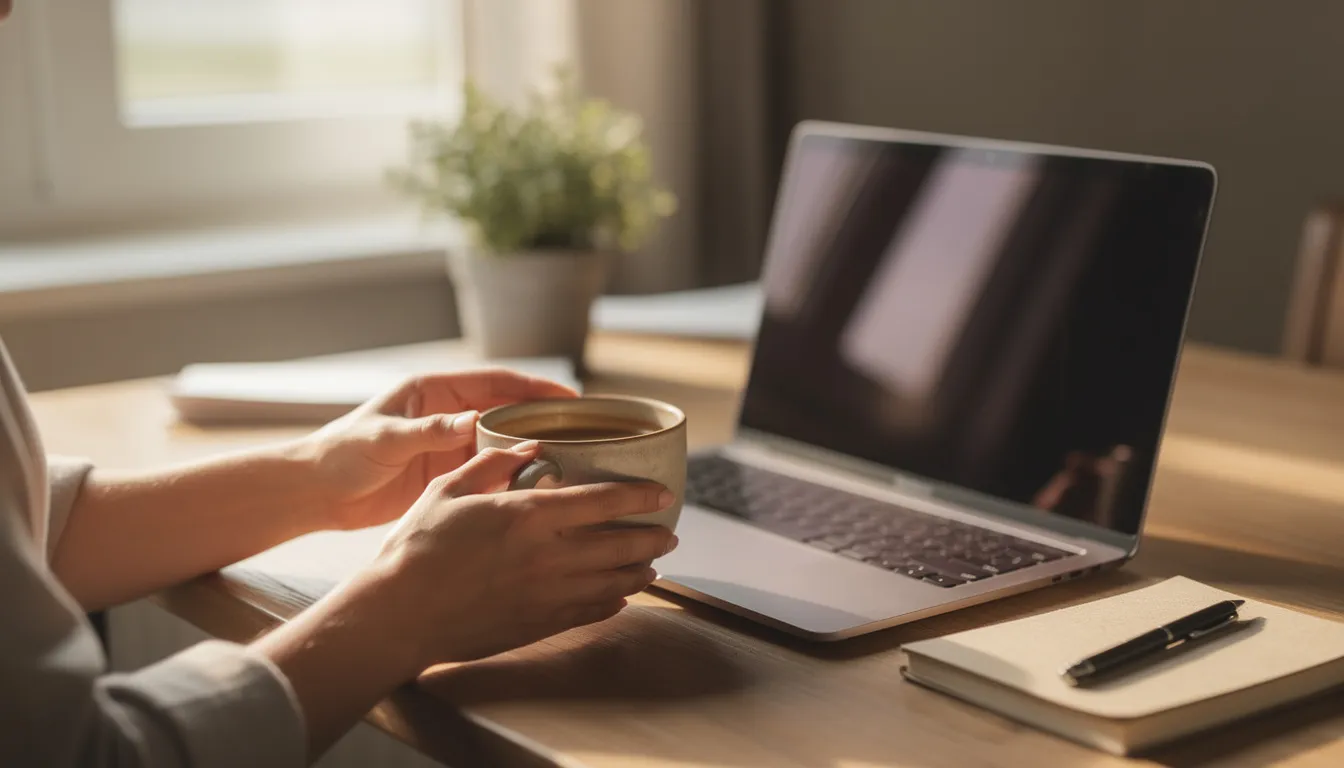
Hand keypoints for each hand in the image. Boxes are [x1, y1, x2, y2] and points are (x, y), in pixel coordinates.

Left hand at [299, 370, 576, 529]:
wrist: (315, 493)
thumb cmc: (340, 454)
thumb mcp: (385, 438)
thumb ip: (429, 430)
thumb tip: (474, 421)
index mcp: (434, 392)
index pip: (495, 383)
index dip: (534, 387)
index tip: (569, 398)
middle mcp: (448, 415)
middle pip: (508, 411)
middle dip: (544, 418)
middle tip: (585, 432)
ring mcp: (449, 446)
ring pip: (503, 443)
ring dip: (533, 449)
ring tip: (573, 461)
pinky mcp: (447, 476)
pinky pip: (489, 472)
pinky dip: (513, 477)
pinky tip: (539, 488)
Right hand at [374, 441, 678, 665]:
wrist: (397, 615)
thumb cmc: (415, 549)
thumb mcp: (447, 490)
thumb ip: (492, 464)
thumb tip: (530, 445)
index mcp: (527, 516)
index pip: (601, 501)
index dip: (639, 496)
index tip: (663, 494)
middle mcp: (547, 556)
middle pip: (620, 545)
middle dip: (652, 537)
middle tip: (669, 533)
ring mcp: (545, 595)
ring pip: (613, 583)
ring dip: (640, 572)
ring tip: (653, 565)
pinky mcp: (536, 625)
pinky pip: (589, 613)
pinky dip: (612, 603)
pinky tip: (620, 597)